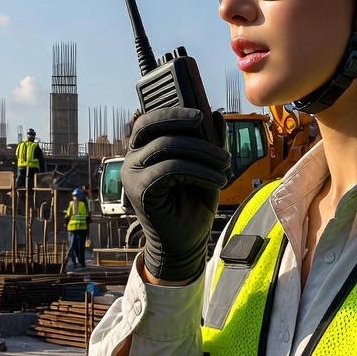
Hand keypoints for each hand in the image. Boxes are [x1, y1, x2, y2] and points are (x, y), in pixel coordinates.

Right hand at [121, 107, 228, 281]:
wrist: (185, 243)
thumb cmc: (193, 203)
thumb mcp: (205, 166)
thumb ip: (208, 141)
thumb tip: (215, 114)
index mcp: (143, 150)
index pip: (148, 120)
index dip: (171, 112)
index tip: (200, 113)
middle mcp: (132, 159)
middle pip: (152, 127)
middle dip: (183, 123)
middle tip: (210, 131)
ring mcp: (132, 174)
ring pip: (166, 147)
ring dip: (202, 152)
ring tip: (224, 165)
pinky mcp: (141, 191)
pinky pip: (171, 169)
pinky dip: (198, 171)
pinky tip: (216, 180)